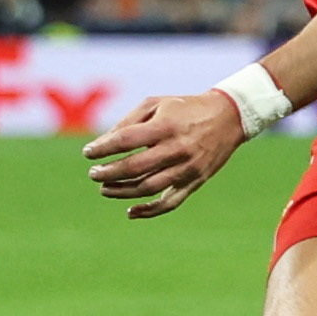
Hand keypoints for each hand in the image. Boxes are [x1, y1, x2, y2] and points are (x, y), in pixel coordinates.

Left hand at [82, 91, 243, 219]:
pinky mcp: (195, 181)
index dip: (102, 148)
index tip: (88, 153)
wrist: (228, 117)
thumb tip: (103, 144)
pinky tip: (130, 211)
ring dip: (122, 191)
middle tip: (93, 173)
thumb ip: (129, 122)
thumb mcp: (156, 104)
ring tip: (105, 188)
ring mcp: (187, 168)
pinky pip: (170, 203)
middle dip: (108, 172)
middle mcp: (177, 149)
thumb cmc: (185, 108)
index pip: (125, 140)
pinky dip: (149, 211)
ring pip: (148, 188)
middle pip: (134, 167)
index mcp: (165, 126)